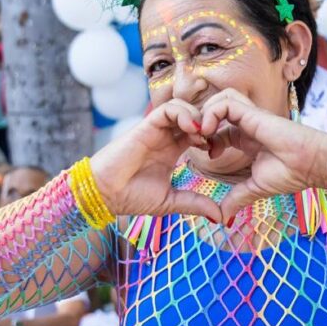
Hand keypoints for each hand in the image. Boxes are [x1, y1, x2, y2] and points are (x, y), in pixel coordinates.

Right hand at [90, 99, 221, 220]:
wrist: (106, 194)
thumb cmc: (132, 197)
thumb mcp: (171, 201)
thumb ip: (195, 204)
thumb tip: (221, 217)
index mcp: (172, 150)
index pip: (198, 133)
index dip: (212, 137)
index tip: (217, 152)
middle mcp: (165, 137)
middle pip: (193, 116)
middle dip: (209, 122)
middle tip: (215, 140)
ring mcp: (156, 130)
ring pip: (183, 107)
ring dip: (198, 116)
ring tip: (204, 135)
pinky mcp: (146, 125)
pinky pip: (168, 109)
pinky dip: (184, 113)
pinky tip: (192, 130)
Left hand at [200, 89, 326, 220]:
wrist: (310, 166)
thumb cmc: (290, 174)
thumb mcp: (255, 188)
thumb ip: (237, 198)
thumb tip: (222, 218)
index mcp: (247, 139)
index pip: (220, 130)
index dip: (208, 139)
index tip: (207, 155)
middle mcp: (247, 125)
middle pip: (216, 110)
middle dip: (201, 123)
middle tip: (198, 142)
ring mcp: (250, 116)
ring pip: (220, 100)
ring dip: (205, 114)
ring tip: (202, 135)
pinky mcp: (253, 113)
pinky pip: (226, 101)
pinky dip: (212, 112)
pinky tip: (209, 131)